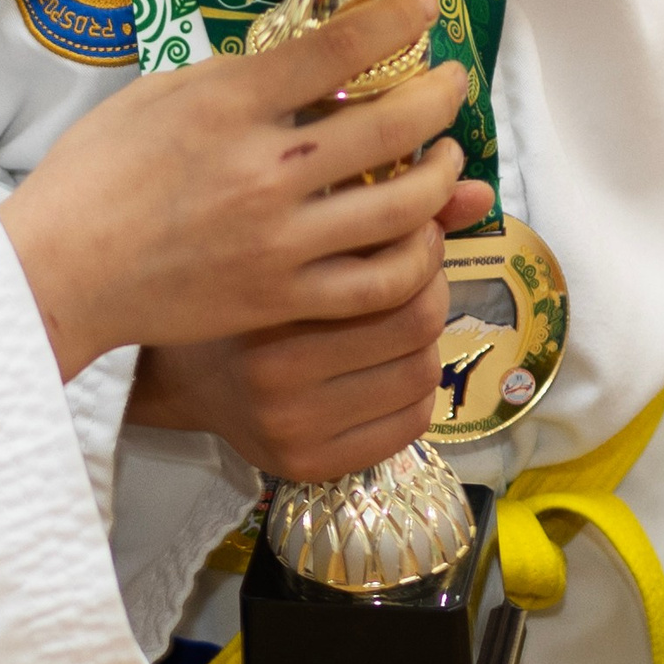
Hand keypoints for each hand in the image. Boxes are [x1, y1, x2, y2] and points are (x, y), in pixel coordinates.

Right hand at [0, 0, 477, 379]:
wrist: (58, 272)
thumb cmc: (93, 175)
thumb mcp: (155, 94)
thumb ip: (234, 77)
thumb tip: (305, 66)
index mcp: (230, 105)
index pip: (340, 48)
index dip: (399, 19)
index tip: (426, 6)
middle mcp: (265, 170)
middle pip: (394, 123)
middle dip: (442, 94)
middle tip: (454, 82)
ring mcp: (279, 240)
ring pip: (404, 205)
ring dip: (442, 174)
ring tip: (446, 157)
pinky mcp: (281, 298)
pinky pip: (379, 282)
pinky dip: (416, 254)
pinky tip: (417, 234)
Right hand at [128, 164, 492, 478]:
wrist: (180, 375)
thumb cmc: (246, 293)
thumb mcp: (298, 242)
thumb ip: (385, 216)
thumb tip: (482, 197)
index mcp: (267, 306)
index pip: (393, 275)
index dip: (423, 246)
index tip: (412, 231)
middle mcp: (275, 374)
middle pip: (418, 325)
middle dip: (431, 289)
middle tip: (413, 275)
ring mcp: (292, 428)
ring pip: (422, 374)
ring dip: (426, 341)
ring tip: (397, 321)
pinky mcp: (309, 466)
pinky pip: (411, 425)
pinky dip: (415, 390)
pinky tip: (386, 368)